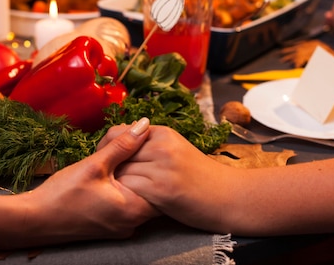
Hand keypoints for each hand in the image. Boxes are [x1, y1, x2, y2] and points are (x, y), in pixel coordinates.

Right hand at [28, 119, 158, 242]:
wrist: (34, 220)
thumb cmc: (62, 195)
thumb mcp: (94, 165)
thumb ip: (122, 145)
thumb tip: (145, 125)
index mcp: (134, 210)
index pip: (164, 187)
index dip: (160, 164)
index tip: (155, 146)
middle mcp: (132, 223)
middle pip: (154, 193)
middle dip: (149, 170)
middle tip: (143, 148)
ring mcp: (122, 227)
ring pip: (140, 198)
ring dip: (136, 179)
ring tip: (128, 158)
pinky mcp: (112, 226)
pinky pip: (128, 205)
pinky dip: (126, 189)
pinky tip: (116, 174)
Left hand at [102, 125, 237, 233]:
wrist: (228, 196)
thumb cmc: (199, 176)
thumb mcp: (175, 149)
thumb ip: (149, 144)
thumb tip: (118, 142)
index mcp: (163, 133)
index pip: (119, 132)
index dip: (107, 147)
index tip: (105, 160)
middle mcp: (161, 146)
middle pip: (117, 152)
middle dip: (108, 166)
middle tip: (106, 179)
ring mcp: (161, 167)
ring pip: (120, 171)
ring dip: (116, 183)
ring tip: (117, 191)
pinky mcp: (161, 190)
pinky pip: (129, 189)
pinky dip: (125, 195)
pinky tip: (129, 201)